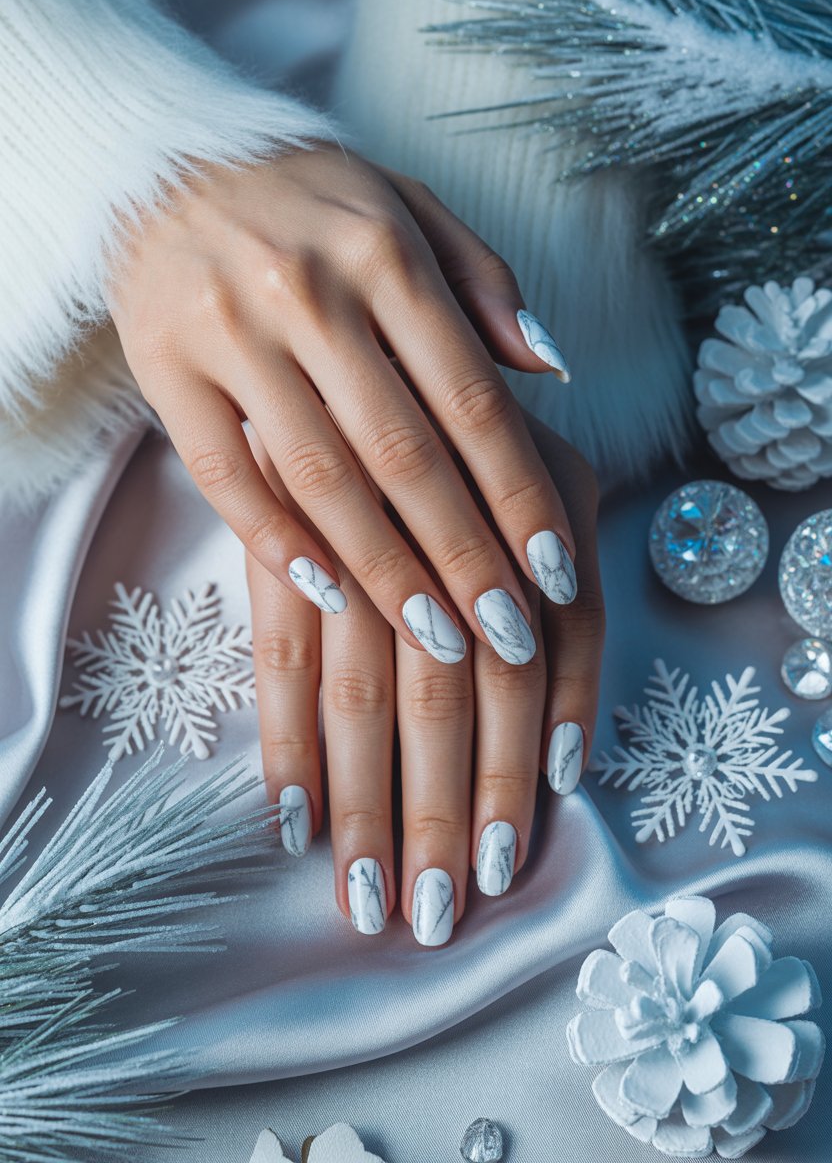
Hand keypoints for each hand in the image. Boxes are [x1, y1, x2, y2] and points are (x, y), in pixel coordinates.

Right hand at [108, 144, 577, 668]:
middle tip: (510, 636)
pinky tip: (329, 594)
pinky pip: (224, 474)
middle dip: (466, 557)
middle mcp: (310, 293)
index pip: (471, 399)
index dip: (518, 495)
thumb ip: (483, 282)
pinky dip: (276, 540)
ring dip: (385, 571)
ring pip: (320, 478)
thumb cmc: (305, 196)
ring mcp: (230, 333)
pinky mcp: (164, 369)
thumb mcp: (406, 207)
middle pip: (405, 454)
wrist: (157, 156)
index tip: (555, 571)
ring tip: (439, 641)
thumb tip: (550, 367)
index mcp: (386, 254)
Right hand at [245, 417, 602, 943]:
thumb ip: (575, 590)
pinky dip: (287, 738)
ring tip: (367, 896)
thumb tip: (570, 759)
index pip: (557, 651)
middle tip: (441, 911)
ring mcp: (353, 525)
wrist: (332, 325)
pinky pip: (280, 656)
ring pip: (367, 688)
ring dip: (369, 798)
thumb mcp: (550, 464)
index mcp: (538, 491)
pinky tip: (290, 819)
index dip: (530, 760)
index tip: (514, 854)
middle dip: (449, 807)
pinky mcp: (274, 537)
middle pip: (458, 690)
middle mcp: (449, 511)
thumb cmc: (463, 418)